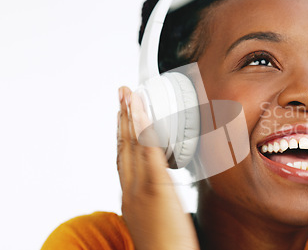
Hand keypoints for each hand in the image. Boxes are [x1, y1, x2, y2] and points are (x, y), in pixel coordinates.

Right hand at [117, 86, 198, 249]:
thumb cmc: (165, 246)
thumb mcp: (153, 220)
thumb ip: (153, 200)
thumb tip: (161, 190)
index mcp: (130, 197)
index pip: (123, 158)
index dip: (121, 134)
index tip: (122, 116)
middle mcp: (131, 189)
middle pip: (123, 146)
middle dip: (122, 117)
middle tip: (121, 95)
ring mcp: (141, 188)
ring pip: (132, 145)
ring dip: (130, 116)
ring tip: (128, 95)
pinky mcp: (157, 188)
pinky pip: (149, 153)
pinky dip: (144, 130)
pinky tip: (142, 113)